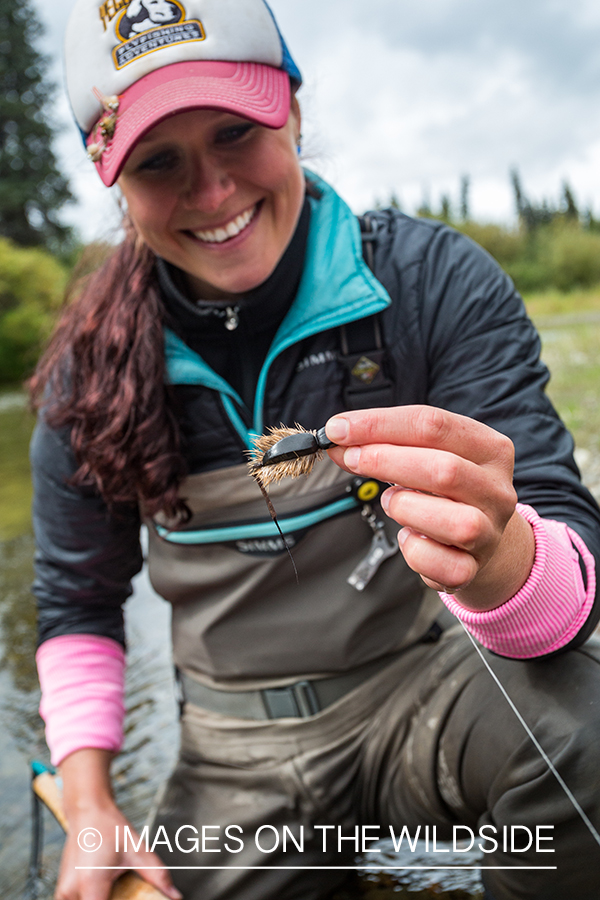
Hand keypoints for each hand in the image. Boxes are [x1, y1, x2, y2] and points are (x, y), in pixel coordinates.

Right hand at [56, 803, 180, 899]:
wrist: (88, 812)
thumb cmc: (110, 829)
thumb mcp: (138, 851)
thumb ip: (157, 876)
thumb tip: (175, 896)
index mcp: (91, 884)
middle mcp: (71, 892)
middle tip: (126, 894)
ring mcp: (63, 894)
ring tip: (115, 891)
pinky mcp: (62, 894)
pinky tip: (104, 892)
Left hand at [325, 405, 534, 610]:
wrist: (480, 537)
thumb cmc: (447, 490)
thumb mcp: (426, 455)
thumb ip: (388, 443)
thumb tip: (342, 439)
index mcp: (490, 449)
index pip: (434, 425)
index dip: (380, 424)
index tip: (339, 428)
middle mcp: (497, 490)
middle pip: (444, 469)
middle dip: (385, 461)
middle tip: (351, 458)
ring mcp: (490, 532)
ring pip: (453, 522)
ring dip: (405, 507)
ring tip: (392, 503)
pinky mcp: (473, 568)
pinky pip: (441, 564)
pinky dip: (414, 550)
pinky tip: (408, 536)